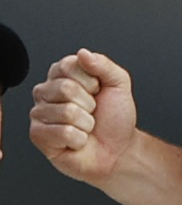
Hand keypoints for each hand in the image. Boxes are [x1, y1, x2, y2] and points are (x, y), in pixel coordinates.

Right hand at [29, 49, 138, 183]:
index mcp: (61, 75)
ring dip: (87, 124)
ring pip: (67, 112)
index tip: (98, 93)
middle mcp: (45, 91)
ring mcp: (39, 113)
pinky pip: (63, 132)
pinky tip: (78, 140)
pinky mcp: (38, 135)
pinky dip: (79, 139)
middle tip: (92, 113)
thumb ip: (104, 65)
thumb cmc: (115, 120)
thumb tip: (83, 54)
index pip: (69, 65)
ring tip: (86, 128)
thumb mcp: (119, 85)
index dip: (92, 82)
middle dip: (90, 105)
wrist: (119, 150)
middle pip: (66, 89)